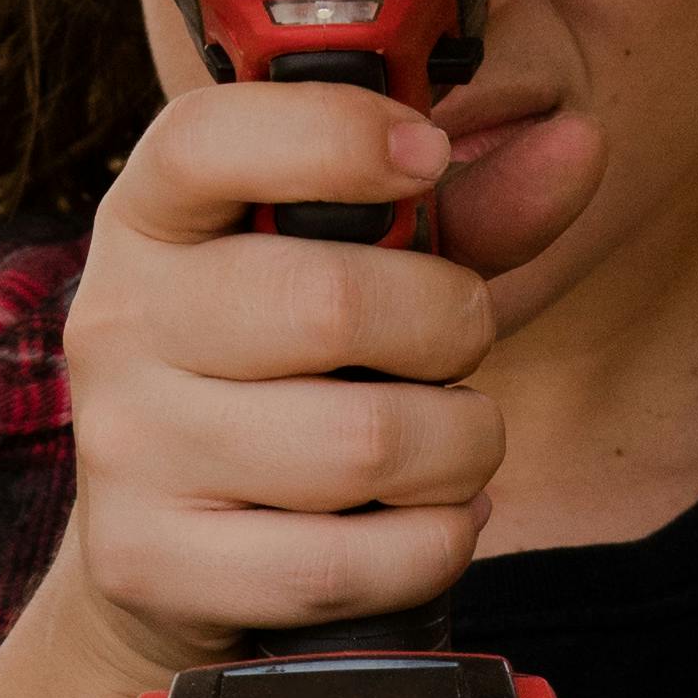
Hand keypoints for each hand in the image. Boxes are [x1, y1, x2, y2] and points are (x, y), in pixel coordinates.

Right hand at [51, 77, 598, 684]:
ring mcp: (125, 449)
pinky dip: (429, 546)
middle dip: (450, 326)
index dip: (336, 133)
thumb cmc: (286, 381)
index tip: (428, 154)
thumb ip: (467, 215)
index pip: (212, 139)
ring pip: (361, 445)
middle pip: (329, 304)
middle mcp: (118, 323)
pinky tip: (429, 522)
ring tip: (453, 444)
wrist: (166, 553)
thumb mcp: (360, 275)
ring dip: (458, 448)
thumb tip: (579, 147)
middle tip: (461, 347)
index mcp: (152, 219)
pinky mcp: (150, 562)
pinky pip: (341, 564)